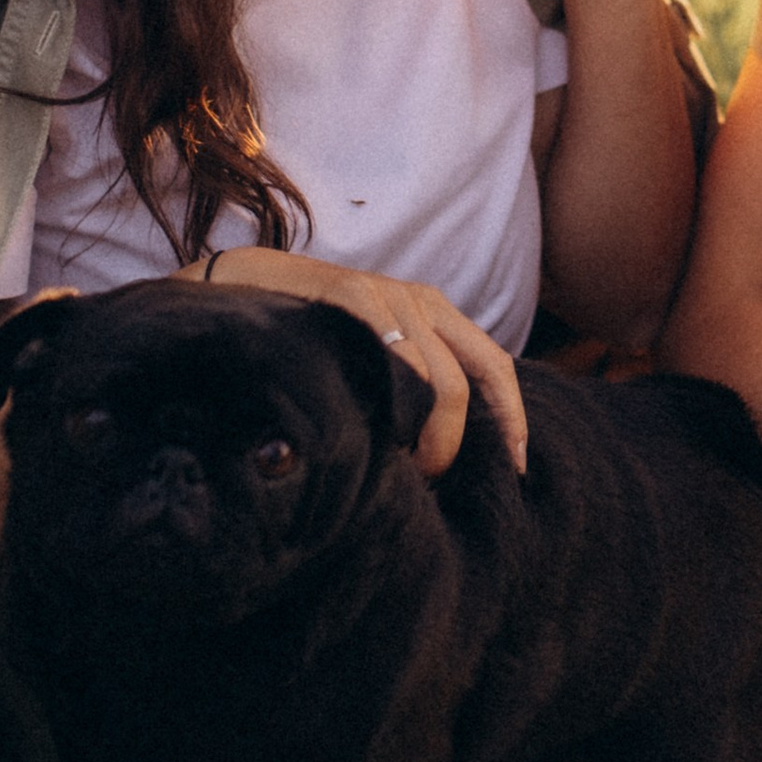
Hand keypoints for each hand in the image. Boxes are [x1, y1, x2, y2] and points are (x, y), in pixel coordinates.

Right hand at [198, 248, 526, 475]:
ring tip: (397, 464)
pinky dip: (391, 401)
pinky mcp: (350, 291)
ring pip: (431, 379)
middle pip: (462, 385)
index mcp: (435, 313)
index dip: (511, 419)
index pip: (494, 366)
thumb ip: (407, 385)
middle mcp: (419, 300)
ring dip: (419, 434)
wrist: (246, 285)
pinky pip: (390, 354)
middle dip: (449, 443)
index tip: (515, 468)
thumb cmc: (313, 334)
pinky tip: (375, 430)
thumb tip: (440, 450)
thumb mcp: (373, 356)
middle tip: (425, 477)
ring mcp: (386, 294)